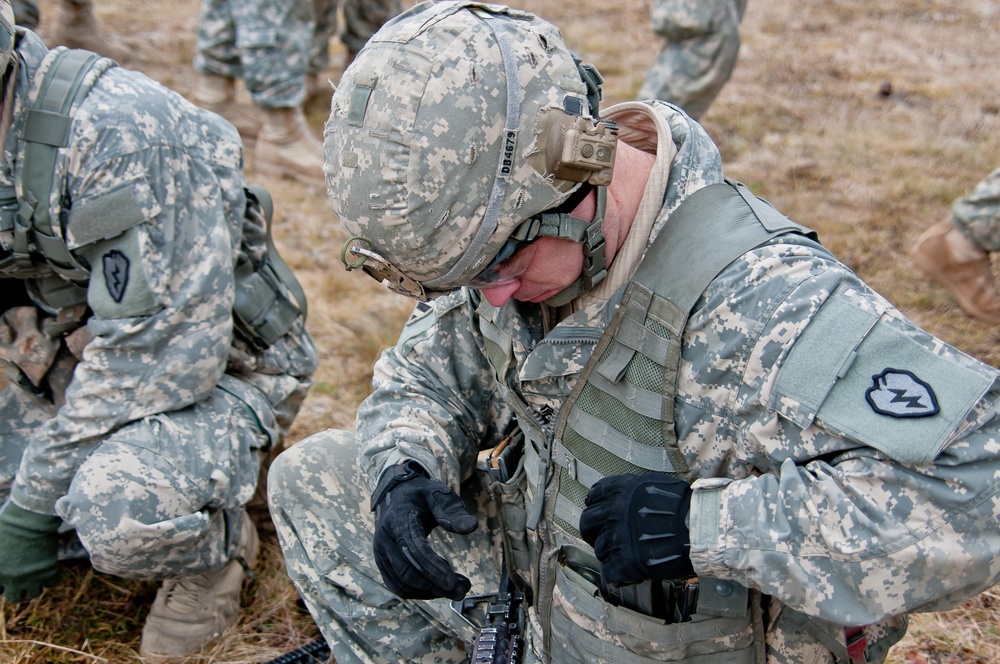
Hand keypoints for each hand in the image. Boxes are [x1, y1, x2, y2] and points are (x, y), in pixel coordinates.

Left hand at [0, 501, 61, 600]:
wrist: (29, 518)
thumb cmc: (7, 524)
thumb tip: (3, 556)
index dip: (5, 582)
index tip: (11, 572)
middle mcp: (11, 580)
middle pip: (15, 598)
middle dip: (20, 588)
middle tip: (24, 575)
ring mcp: (30, 578)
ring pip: (34, 594)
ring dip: (36, 584)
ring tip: (38, 570)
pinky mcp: (48, 572)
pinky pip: (53, 583)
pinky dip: (53, 576)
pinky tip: (52, 565)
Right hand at [371, 462, 478, 600]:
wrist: (395, 495)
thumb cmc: (420, 495)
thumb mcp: (437, 494)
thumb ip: (453, 511)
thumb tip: (471, 526)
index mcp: (397, 519)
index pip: (415, 549)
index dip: (433, 568)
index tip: (453, 582)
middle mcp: (384, 538)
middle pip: (408, 571)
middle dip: (435, 585)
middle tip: (462, 591)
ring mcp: (380, 552)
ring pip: (402, 582)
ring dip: (429, 591)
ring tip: (456, 589)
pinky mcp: (382, 563)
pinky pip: (397, 585)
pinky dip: (418, 592)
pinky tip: (437, 589)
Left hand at [579, 473, 692, 585]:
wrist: (702, 528)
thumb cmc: (686, 506)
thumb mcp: (654, 486)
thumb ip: (631, 492)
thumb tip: (620, 499)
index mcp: (621, 490)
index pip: (593, 497)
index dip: (595, 506)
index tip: (598, 513)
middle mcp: (614, 512)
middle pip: (587, 524)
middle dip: (592, 532)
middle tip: (600, 539)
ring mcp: (619, 537)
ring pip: (599, 550)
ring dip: (611, 555)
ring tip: (628, 556)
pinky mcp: (627, 562)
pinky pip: (609, 573)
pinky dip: (618, 575)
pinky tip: (628, 574)